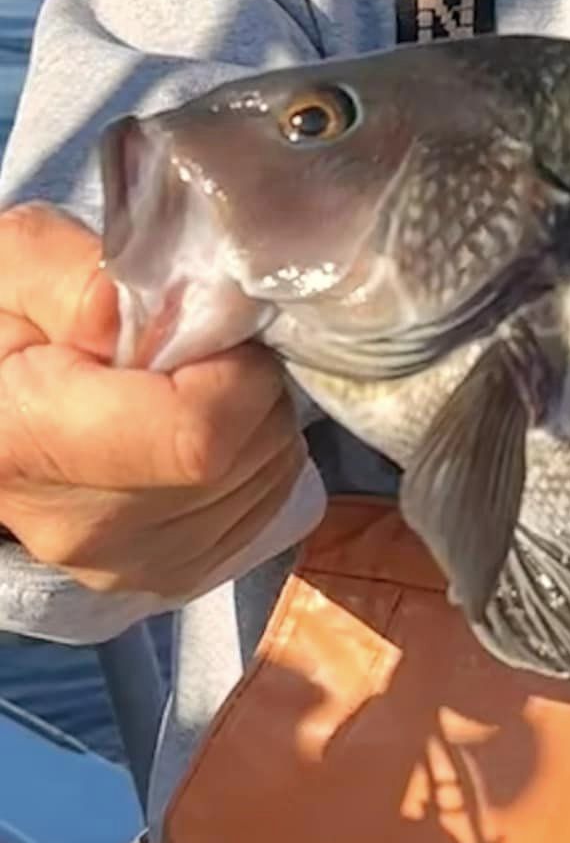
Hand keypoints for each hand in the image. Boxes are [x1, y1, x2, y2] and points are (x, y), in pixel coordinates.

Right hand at [0, 203, 305, 597]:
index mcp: (30, 442)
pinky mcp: (167, 574)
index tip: (206, 330)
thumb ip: (82, 274)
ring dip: (261, 417)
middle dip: (254, 382)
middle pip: (246, 453)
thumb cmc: (4, 331)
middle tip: (203, 351)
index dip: (233, 369)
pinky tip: (209, 429)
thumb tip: (167, 302)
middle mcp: (80, 527)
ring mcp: (125, 564)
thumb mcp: (16, 268)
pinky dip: (261, 457)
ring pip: (270, 477)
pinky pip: (268, 505)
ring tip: (198, 386)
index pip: (199, 435)